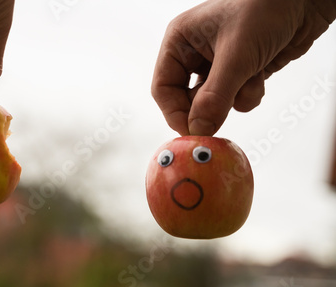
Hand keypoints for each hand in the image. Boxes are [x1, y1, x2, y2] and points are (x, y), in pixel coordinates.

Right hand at [151, 0, 335, 135]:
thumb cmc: (266, 9)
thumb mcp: (236, 56)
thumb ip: (214, 97)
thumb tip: (197, 129)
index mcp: (180, 41)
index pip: (163, 87)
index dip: (175, 112)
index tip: (191, 132)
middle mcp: (194, 53)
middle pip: (186, 99)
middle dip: (209, 106)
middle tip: (220, 116)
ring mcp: (217, 64)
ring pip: (212, 102)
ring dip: (234, 98)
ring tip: (251, 79)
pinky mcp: (239, 72)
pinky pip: (235, 99)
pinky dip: (249, 94)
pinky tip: (261, 75)